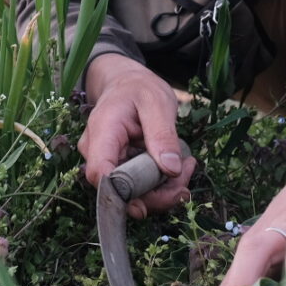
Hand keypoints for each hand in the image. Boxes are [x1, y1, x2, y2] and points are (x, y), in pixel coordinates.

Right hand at [79, 53, 196, 218]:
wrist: (128, 83)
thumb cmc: (139, 88)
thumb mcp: (156, 102)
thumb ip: (162, 134)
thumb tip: (171, 169)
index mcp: (103, 131)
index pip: (100, 172)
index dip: (120, 194)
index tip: (150, 202)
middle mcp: (98, 152)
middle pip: (119, 191)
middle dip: (156, 195)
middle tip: (186, 177)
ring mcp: (108, 162)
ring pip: (132, 194)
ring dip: (163, 191)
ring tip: (188, 167)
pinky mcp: (120, 169)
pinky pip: (139, 186)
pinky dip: (161, 184)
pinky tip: (179, 168)